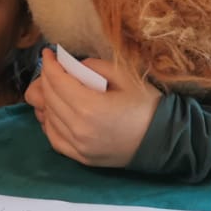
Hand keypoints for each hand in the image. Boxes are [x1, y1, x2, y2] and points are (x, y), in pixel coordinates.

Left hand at [24, 49, 157, 166]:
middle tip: (52, 67)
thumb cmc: (146, 105)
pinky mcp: (81, 157)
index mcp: (89, 107)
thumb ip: (95, 66)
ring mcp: (78, 146)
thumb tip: (72, 66)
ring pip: (47, 117)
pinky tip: (55, 111)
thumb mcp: (124, 76)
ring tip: (54, 86)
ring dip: (46, 99)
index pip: (56, 81)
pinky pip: (54, 137)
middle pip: (49, 98)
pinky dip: (49, 122)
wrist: (163, 140)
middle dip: (46, 78)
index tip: (48, 53)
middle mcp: (78, 128)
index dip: (49, 64)